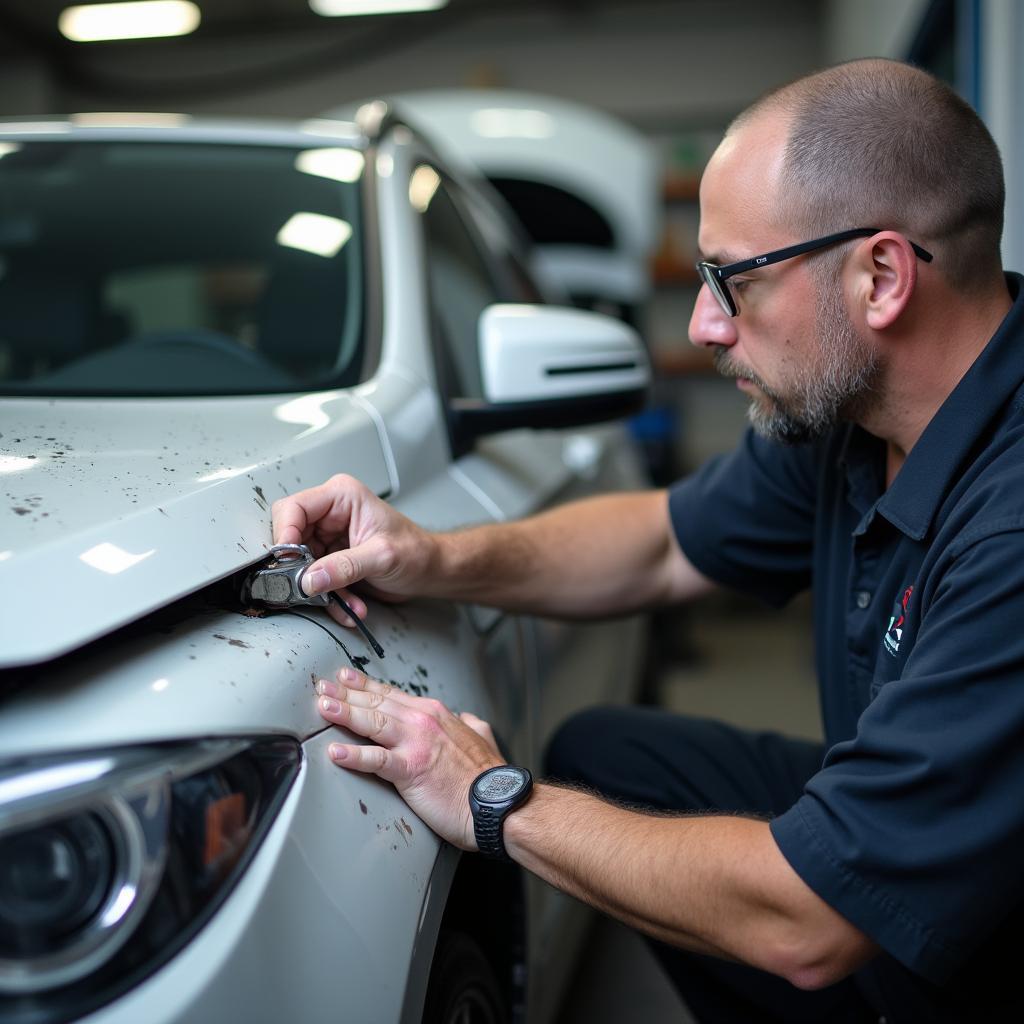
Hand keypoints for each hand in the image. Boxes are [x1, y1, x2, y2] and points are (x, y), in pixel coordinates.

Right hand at [272, 474, 436, 626]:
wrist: (432, 571)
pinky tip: (351, 606)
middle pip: (290, 539)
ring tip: (346, 602)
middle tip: (311, 589)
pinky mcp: (331, 560)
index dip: (284, 534)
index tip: (287, 561)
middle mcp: (331, 514)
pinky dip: (330, 598)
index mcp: (341, 497)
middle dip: (302, 570)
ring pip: (301, 566)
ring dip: (321, 591)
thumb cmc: (417, 551)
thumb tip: (310, 578)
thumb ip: (345, 566)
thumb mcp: (382, 556)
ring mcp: (329, 538)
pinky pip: (316, 581)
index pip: (293, 508)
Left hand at [315, 667, 503, 849]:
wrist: (497, 800)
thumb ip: (471, 723)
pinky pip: (376, 760)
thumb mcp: (483, 735)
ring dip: (344, 713)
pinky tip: (335, 752)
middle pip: (376, 702)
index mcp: (435, 714)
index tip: (345, 678)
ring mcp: (416, 744)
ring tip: (323, 707)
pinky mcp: (411, 769)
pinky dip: (353, 755)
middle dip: (346, 693)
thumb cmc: (487, 775)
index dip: (366, 685)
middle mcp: (423, 722)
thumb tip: (467, 717)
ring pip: (372, 722)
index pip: (392, 694)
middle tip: (321, 686)